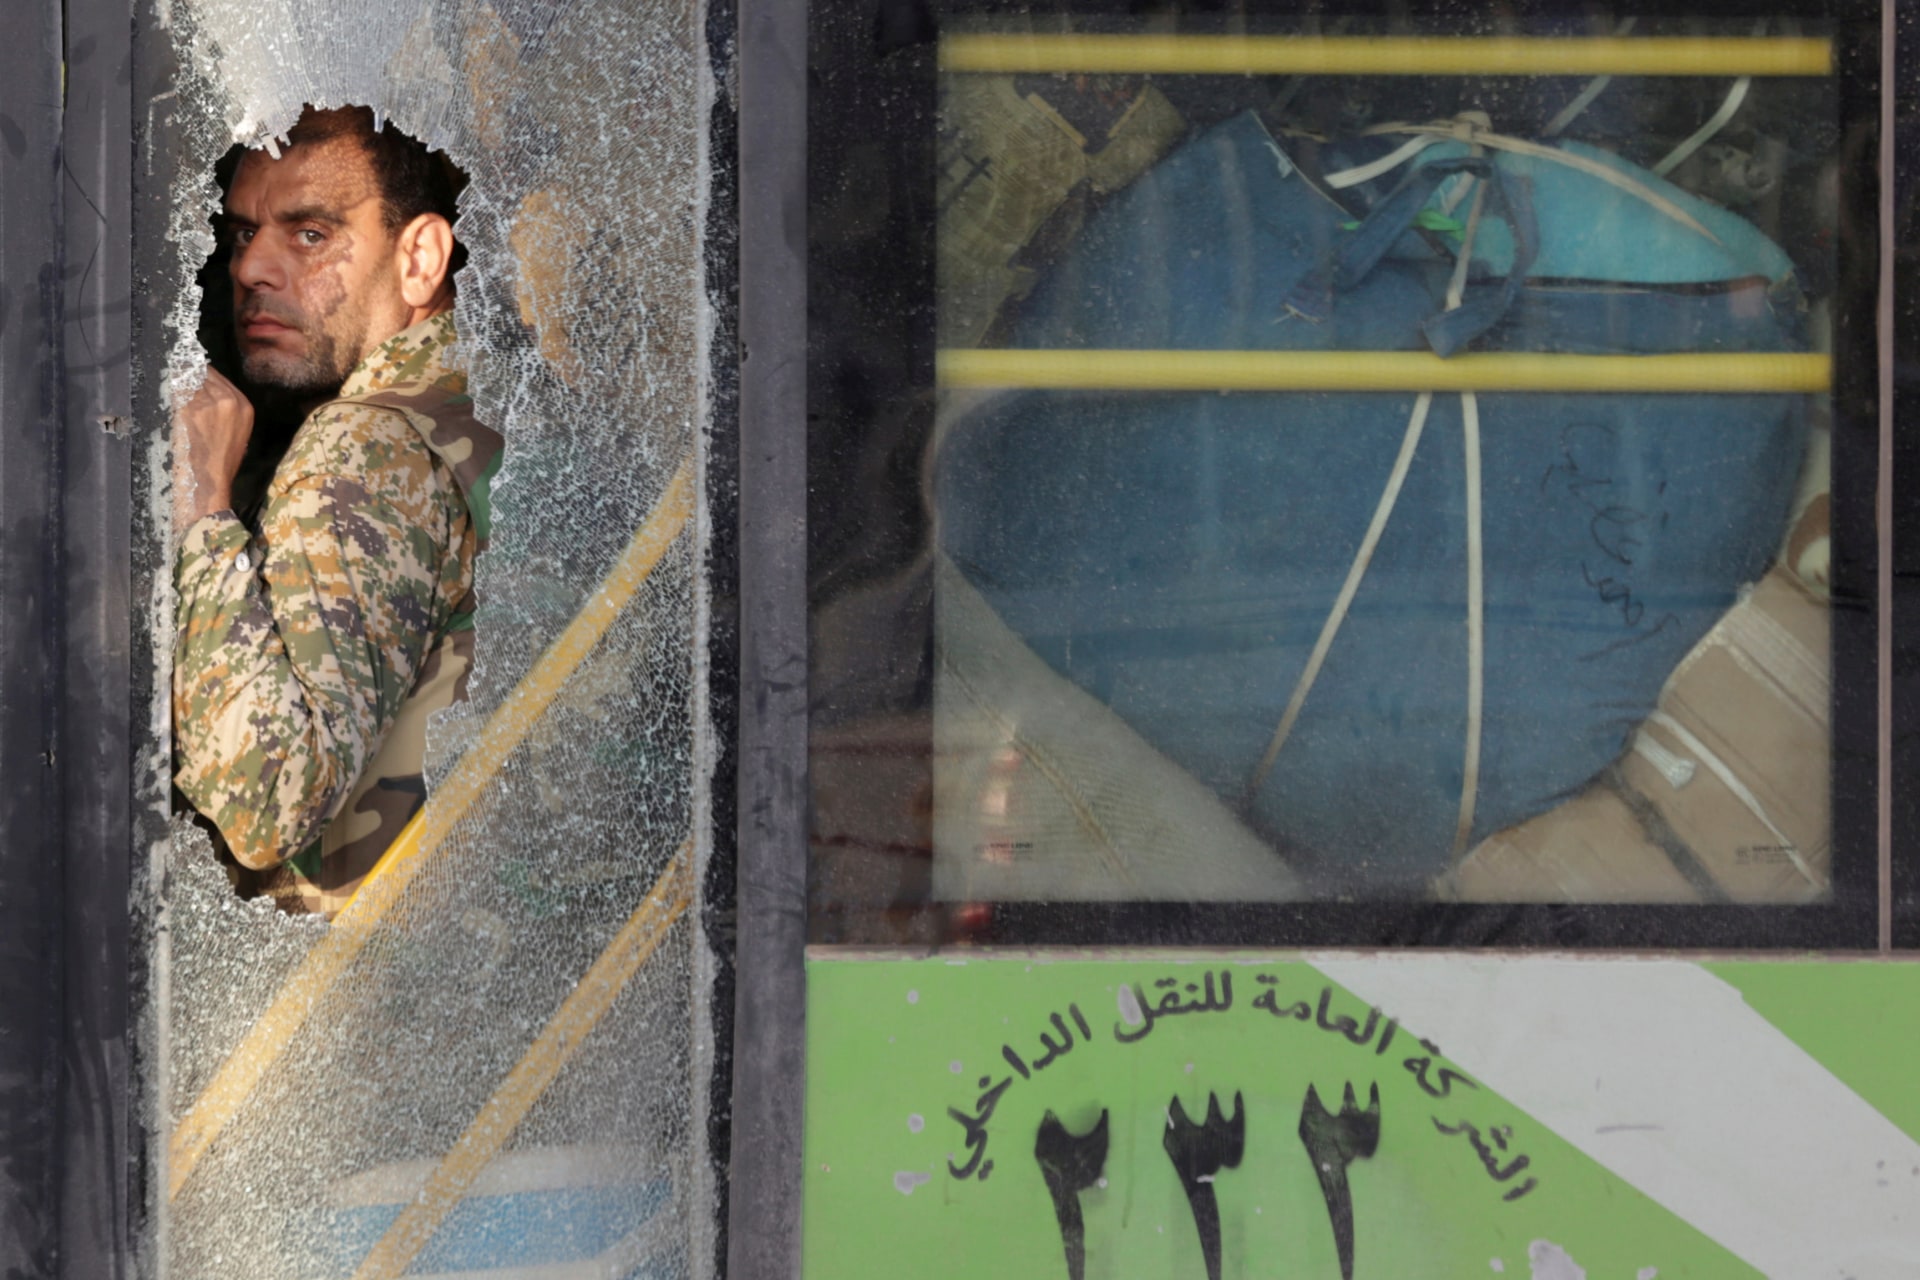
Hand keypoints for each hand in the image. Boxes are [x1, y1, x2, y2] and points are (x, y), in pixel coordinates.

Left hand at [174, 365, 254, 534]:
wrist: (209, 483)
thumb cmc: (221, 463)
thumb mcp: (236, 432)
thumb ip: (225, 409)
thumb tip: (204, 391)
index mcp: (244, 406)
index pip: (219, 377)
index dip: (200, 372)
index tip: (186, 368)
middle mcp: (229, 400)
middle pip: (203, 374)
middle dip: (187, 373)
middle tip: (171, 369)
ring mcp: (208, 404)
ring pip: (187, 380)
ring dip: (174, 379)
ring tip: (163, 377)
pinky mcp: (189, 410)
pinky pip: (175, 392)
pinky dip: (167, 390)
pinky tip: (159, 388)